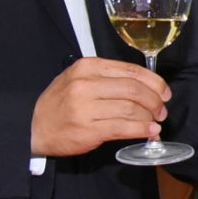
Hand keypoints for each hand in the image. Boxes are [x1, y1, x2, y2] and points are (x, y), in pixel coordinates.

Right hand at [30, 58, 170, 157]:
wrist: (33, 128)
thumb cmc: (60, 104)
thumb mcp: (78, 80)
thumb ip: (108, 78)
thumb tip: (145, 87)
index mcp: (87, 67)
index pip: (131, 70)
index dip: (154, 82)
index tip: (164, 92)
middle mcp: (86, 84)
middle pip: (134, 90)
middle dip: (155, 101)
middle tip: (161, 110)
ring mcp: (85, 107)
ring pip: (131, 109)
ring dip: (150, 117)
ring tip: (155, 122)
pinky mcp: (88, 129)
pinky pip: (123, 127)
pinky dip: (141, 129)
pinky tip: (149, 131)